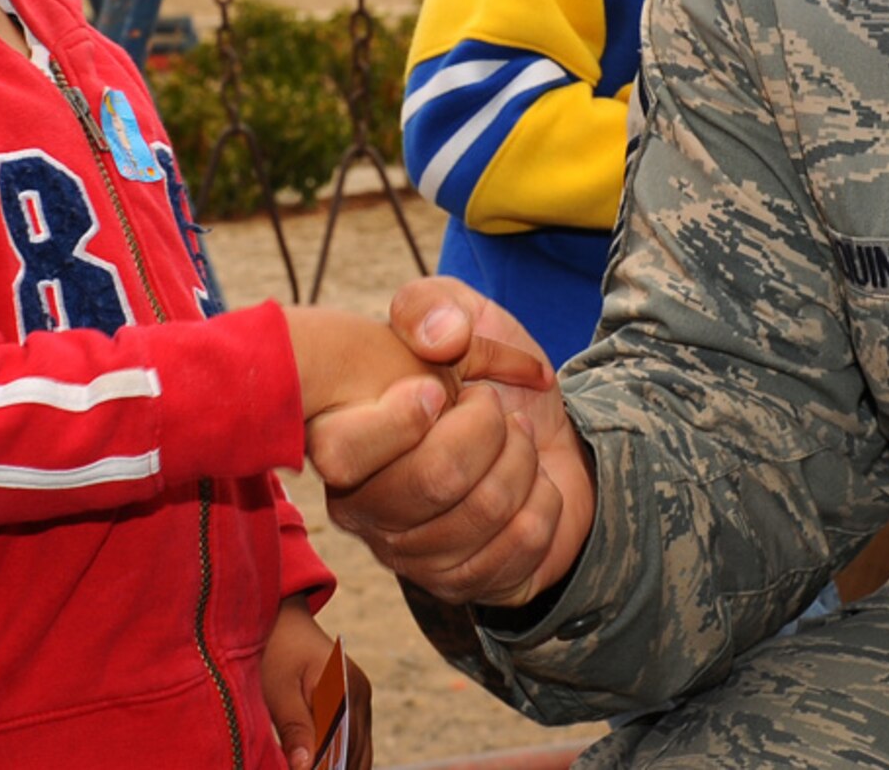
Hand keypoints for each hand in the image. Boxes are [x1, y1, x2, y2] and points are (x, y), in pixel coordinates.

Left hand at [260, 596, 371, 769]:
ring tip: (314, 766)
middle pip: (353, 752)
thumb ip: (294, 728)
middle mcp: (360, 693)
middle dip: (330, 767)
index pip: (339, 747)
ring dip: (339, 765)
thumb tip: (306, 768)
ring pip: (360, 751)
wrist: (282, 620)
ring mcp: (362, 697)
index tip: (302, 769)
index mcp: (344, 688)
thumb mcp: (277, 690)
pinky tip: (322, 764)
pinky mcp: (356, 701)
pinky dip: (343, 758)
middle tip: (304, 768)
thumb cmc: (275, 650)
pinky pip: (356, 741)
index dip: (322, 767)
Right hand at [309, 279, 596, 607]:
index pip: (342, 451)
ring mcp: (408, 555)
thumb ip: (433, 304)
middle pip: (434, 478)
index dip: (402, 416)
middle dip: (491, 428)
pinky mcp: (459, 585)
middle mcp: (360, 507)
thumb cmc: (489, 379)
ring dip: (523, 460)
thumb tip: (441, 337)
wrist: (549, 442)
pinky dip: (545, 500)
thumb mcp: (463, 318)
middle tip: (497, 411)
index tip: (441, 388)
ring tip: (517, 443)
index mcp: (339, 439)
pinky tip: (532, 488)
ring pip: (485, 510)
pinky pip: (519, 544)